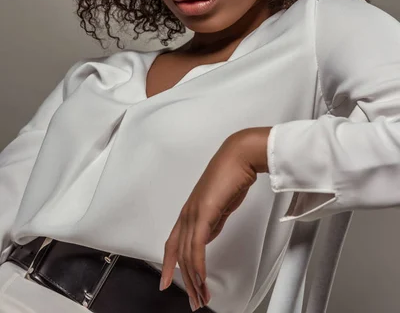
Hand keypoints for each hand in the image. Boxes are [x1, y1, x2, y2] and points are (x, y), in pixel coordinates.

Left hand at [160, 127, 271, 309]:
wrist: (239, 157)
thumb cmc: (232, 174)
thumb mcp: (221, 204)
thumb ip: (213, 220)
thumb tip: (208, 234)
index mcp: (190, 210)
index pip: (173, 242)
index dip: (167, 263)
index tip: (165, 281)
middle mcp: (188, 213)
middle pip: (179, 253)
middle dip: (185, 281)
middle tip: (194, 300)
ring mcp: (194, 213)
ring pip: (186, 253)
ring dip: (194, 279)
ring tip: (201, 297)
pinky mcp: (204, 213)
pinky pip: (197, 246)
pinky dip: (198, 265)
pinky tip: (202, 279)